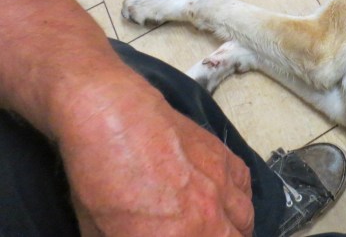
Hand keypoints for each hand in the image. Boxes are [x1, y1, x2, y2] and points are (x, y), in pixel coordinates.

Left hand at [58, 77, 253, 236]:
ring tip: (224, 232)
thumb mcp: (100, 231)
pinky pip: (245, 185)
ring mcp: (221, 186)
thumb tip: (136, 232)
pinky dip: (239, 198)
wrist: (116, 121)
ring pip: (245, 219)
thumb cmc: (100, 177)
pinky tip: (230, 201)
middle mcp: (208, 218)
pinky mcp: (223, 158)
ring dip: (237, 230)